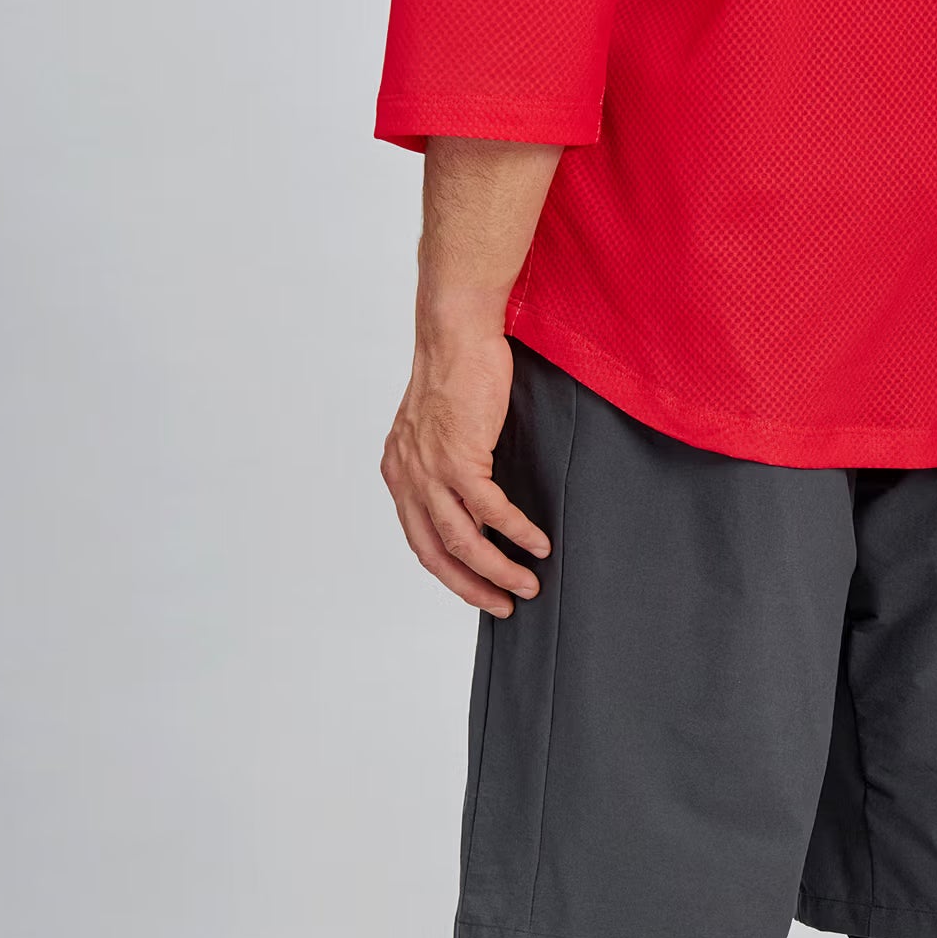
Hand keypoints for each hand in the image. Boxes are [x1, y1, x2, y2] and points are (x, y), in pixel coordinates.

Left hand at [381, 138, 561, 617]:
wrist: (455, 332)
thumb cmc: (457, 372)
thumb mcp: (441, 428)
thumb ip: (448, 467)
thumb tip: (478, 503)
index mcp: (399, 472)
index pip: (420, 539)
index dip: (451, 573)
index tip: (480, 590)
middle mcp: (406, 476)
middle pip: (436, 552)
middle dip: (472, 586)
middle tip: (503, 604)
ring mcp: (429, 469)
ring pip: (464, 540)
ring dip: (499, 569)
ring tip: (529, 584)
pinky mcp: (458, 457)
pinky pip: (491, 511)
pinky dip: (517, 532)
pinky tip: (537, 544)